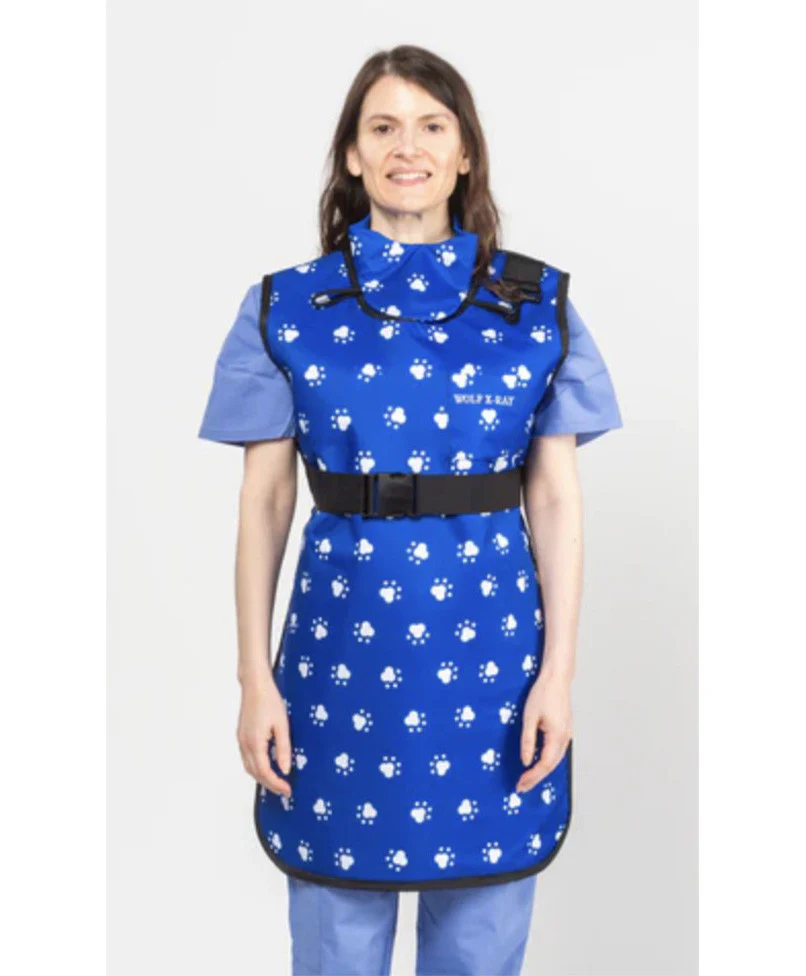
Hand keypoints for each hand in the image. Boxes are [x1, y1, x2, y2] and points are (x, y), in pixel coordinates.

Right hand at [237, 680, 291, 796]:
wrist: (255, 685)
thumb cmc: (270, 701)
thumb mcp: (282, 725)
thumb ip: (283, 749)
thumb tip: (285, 770)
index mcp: (255, 743)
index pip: (265, 772)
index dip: (277, 784)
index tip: (288, 790)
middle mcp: (245, 744)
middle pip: (255, 773)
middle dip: (269, 784)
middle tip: (284, 790)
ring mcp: (241, 740)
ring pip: (249, 767)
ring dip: (262, 777)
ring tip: (277, 781)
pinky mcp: (241, 735)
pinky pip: (247, 758)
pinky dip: (256, 767)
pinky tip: (267, 766)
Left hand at [516, 670, 572, 792]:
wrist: (556, 679)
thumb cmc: (542, 694)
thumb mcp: (529, 717)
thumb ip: (528, 741)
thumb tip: (525, 761)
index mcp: (557, 736)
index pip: (545, 764)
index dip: (532, 777)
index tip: (520, 784)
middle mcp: (565, 738)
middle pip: (551, 765)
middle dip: (536, 778)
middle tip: (521, 787)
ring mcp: (567, 734)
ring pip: (555, 760)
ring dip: (542, 770)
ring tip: (527, 778)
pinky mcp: (565, 730)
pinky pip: (556, 751)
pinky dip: (547, 760)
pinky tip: (537, 762)